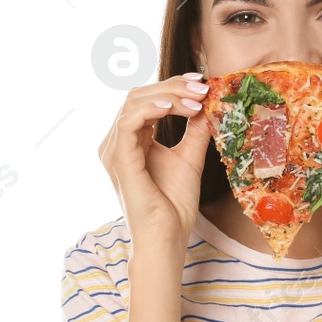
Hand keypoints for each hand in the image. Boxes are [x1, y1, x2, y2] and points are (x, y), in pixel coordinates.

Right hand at [97, 72, 211, 247]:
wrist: (166, 237)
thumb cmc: (174, 206)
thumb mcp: (190, 159)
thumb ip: (195, 131)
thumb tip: (207, 104)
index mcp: (132, 140)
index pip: (147, 100)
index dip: (173, 87)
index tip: (202, 84)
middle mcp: (117, 142)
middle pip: (139, 95)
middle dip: (172, 86)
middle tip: (202, 87)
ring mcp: (114, 149)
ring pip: (134, 103)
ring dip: (168, 96)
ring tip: (196, 100)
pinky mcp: (118, 159)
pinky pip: (129, 122)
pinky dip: (152, 109)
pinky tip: (175, 109)